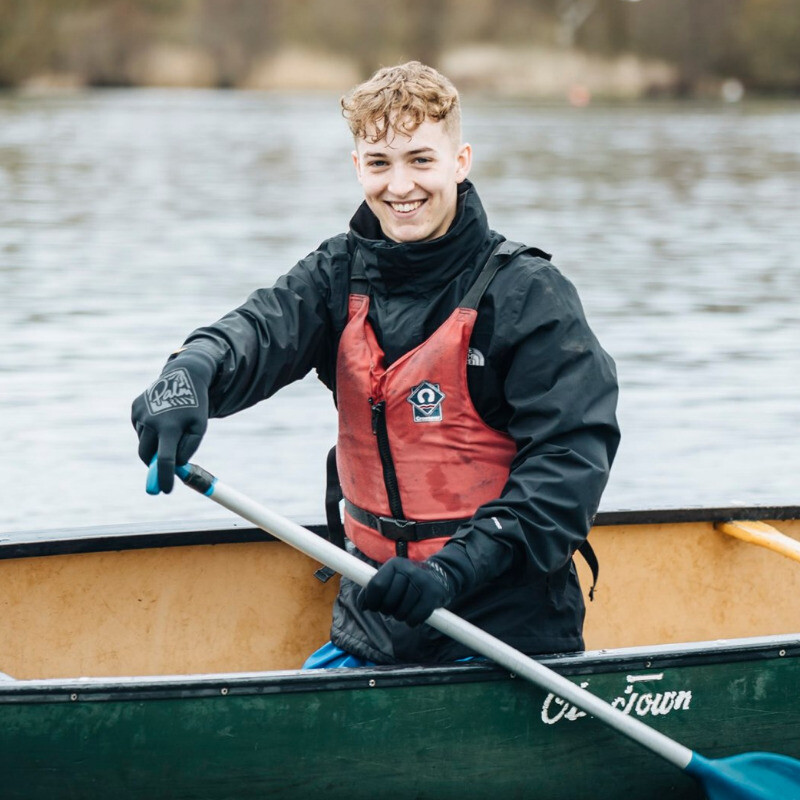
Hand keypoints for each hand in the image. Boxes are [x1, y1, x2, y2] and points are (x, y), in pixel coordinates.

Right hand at [131, 351, 214, 492]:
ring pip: (144, 441)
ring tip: (170, 426)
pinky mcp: (134, 408)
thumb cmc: (195, 406)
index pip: (164, 460)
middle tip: (162, 472)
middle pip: (146, 455)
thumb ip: (187, 449)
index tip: (166, 491)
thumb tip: (174, 467)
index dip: (164, 478)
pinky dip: (150, 430)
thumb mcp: (199, 427)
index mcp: (169, 426)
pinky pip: (140, 430)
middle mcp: (151, 420)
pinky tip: (161, 417)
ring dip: (155, 442)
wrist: (184, 376)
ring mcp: (139, 414)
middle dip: (152, 465)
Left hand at [358, 557, 456, 626]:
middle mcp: (408, 570)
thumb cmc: (408, 580)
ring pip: (401, 612)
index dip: (371, 601)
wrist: (438, 576)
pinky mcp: (433, 594)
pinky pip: (415, 617)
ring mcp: (422, 581)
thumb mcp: (391, 577)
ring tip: (404, 610)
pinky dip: (412, 622)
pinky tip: (414, 616)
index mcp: (394, 564)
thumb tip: (362, 606)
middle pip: (388, 601)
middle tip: (392, 609)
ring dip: (400, 617)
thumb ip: (374, 589)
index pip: (376, 585)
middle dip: (386, 610)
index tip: (373, 607)